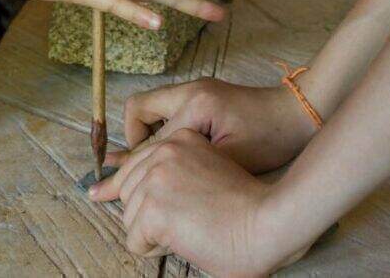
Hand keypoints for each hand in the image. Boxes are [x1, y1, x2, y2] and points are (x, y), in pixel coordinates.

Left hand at [91, 129, 304, 275]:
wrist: (270, 221)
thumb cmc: (248, 204)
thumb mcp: (208, 168)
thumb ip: (176, 169)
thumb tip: (119, 186)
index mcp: (180, 138)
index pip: (137, 163)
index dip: (138, 188)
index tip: (125, 195)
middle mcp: (165, 151)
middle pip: (127, 191)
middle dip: (148, 212)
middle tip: (187, 220)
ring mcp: (157, 178)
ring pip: (130, 218)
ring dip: (154, 231)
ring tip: (192, 228)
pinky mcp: (154, 208)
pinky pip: (135, 241)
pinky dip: (156, 250)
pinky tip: (187, 240)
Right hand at [99, 76, 310, 178]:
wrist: (300, 114)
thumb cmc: (271, 139)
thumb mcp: (229, 159)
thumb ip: (186, 163)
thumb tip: (147, 176)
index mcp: (196, 103)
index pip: (148, 134)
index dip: (135, 163)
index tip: (124, 184)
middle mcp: (190, 88)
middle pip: (138, 108)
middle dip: (133, 141)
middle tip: (135, 170)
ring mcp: (195, 88)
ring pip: (150, 108)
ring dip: (147, 136)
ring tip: (154, 165)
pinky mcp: (202, 94)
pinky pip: (167, 110)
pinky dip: (162, 131)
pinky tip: (173, 154)